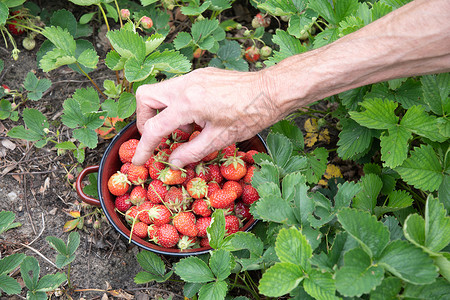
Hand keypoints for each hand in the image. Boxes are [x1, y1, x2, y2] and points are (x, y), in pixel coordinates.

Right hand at [132, 67, 280, 167]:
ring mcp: (193, 76)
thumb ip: (192, 151)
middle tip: (158, 136)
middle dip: (145, 118)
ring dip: (163, 112)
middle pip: (145, 97)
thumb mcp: (220, 139)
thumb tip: (173, 161)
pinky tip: (198, 117)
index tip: (138, 160)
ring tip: (186, 129)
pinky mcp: (201, 75)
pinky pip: (178, 88)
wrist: (271, 91)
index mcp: (187, 103)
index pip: (154, 128)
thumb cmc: (250, 115)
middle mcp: (185, 85)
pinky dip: (179, 105)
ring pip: (161, 90)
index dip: (143, 147)